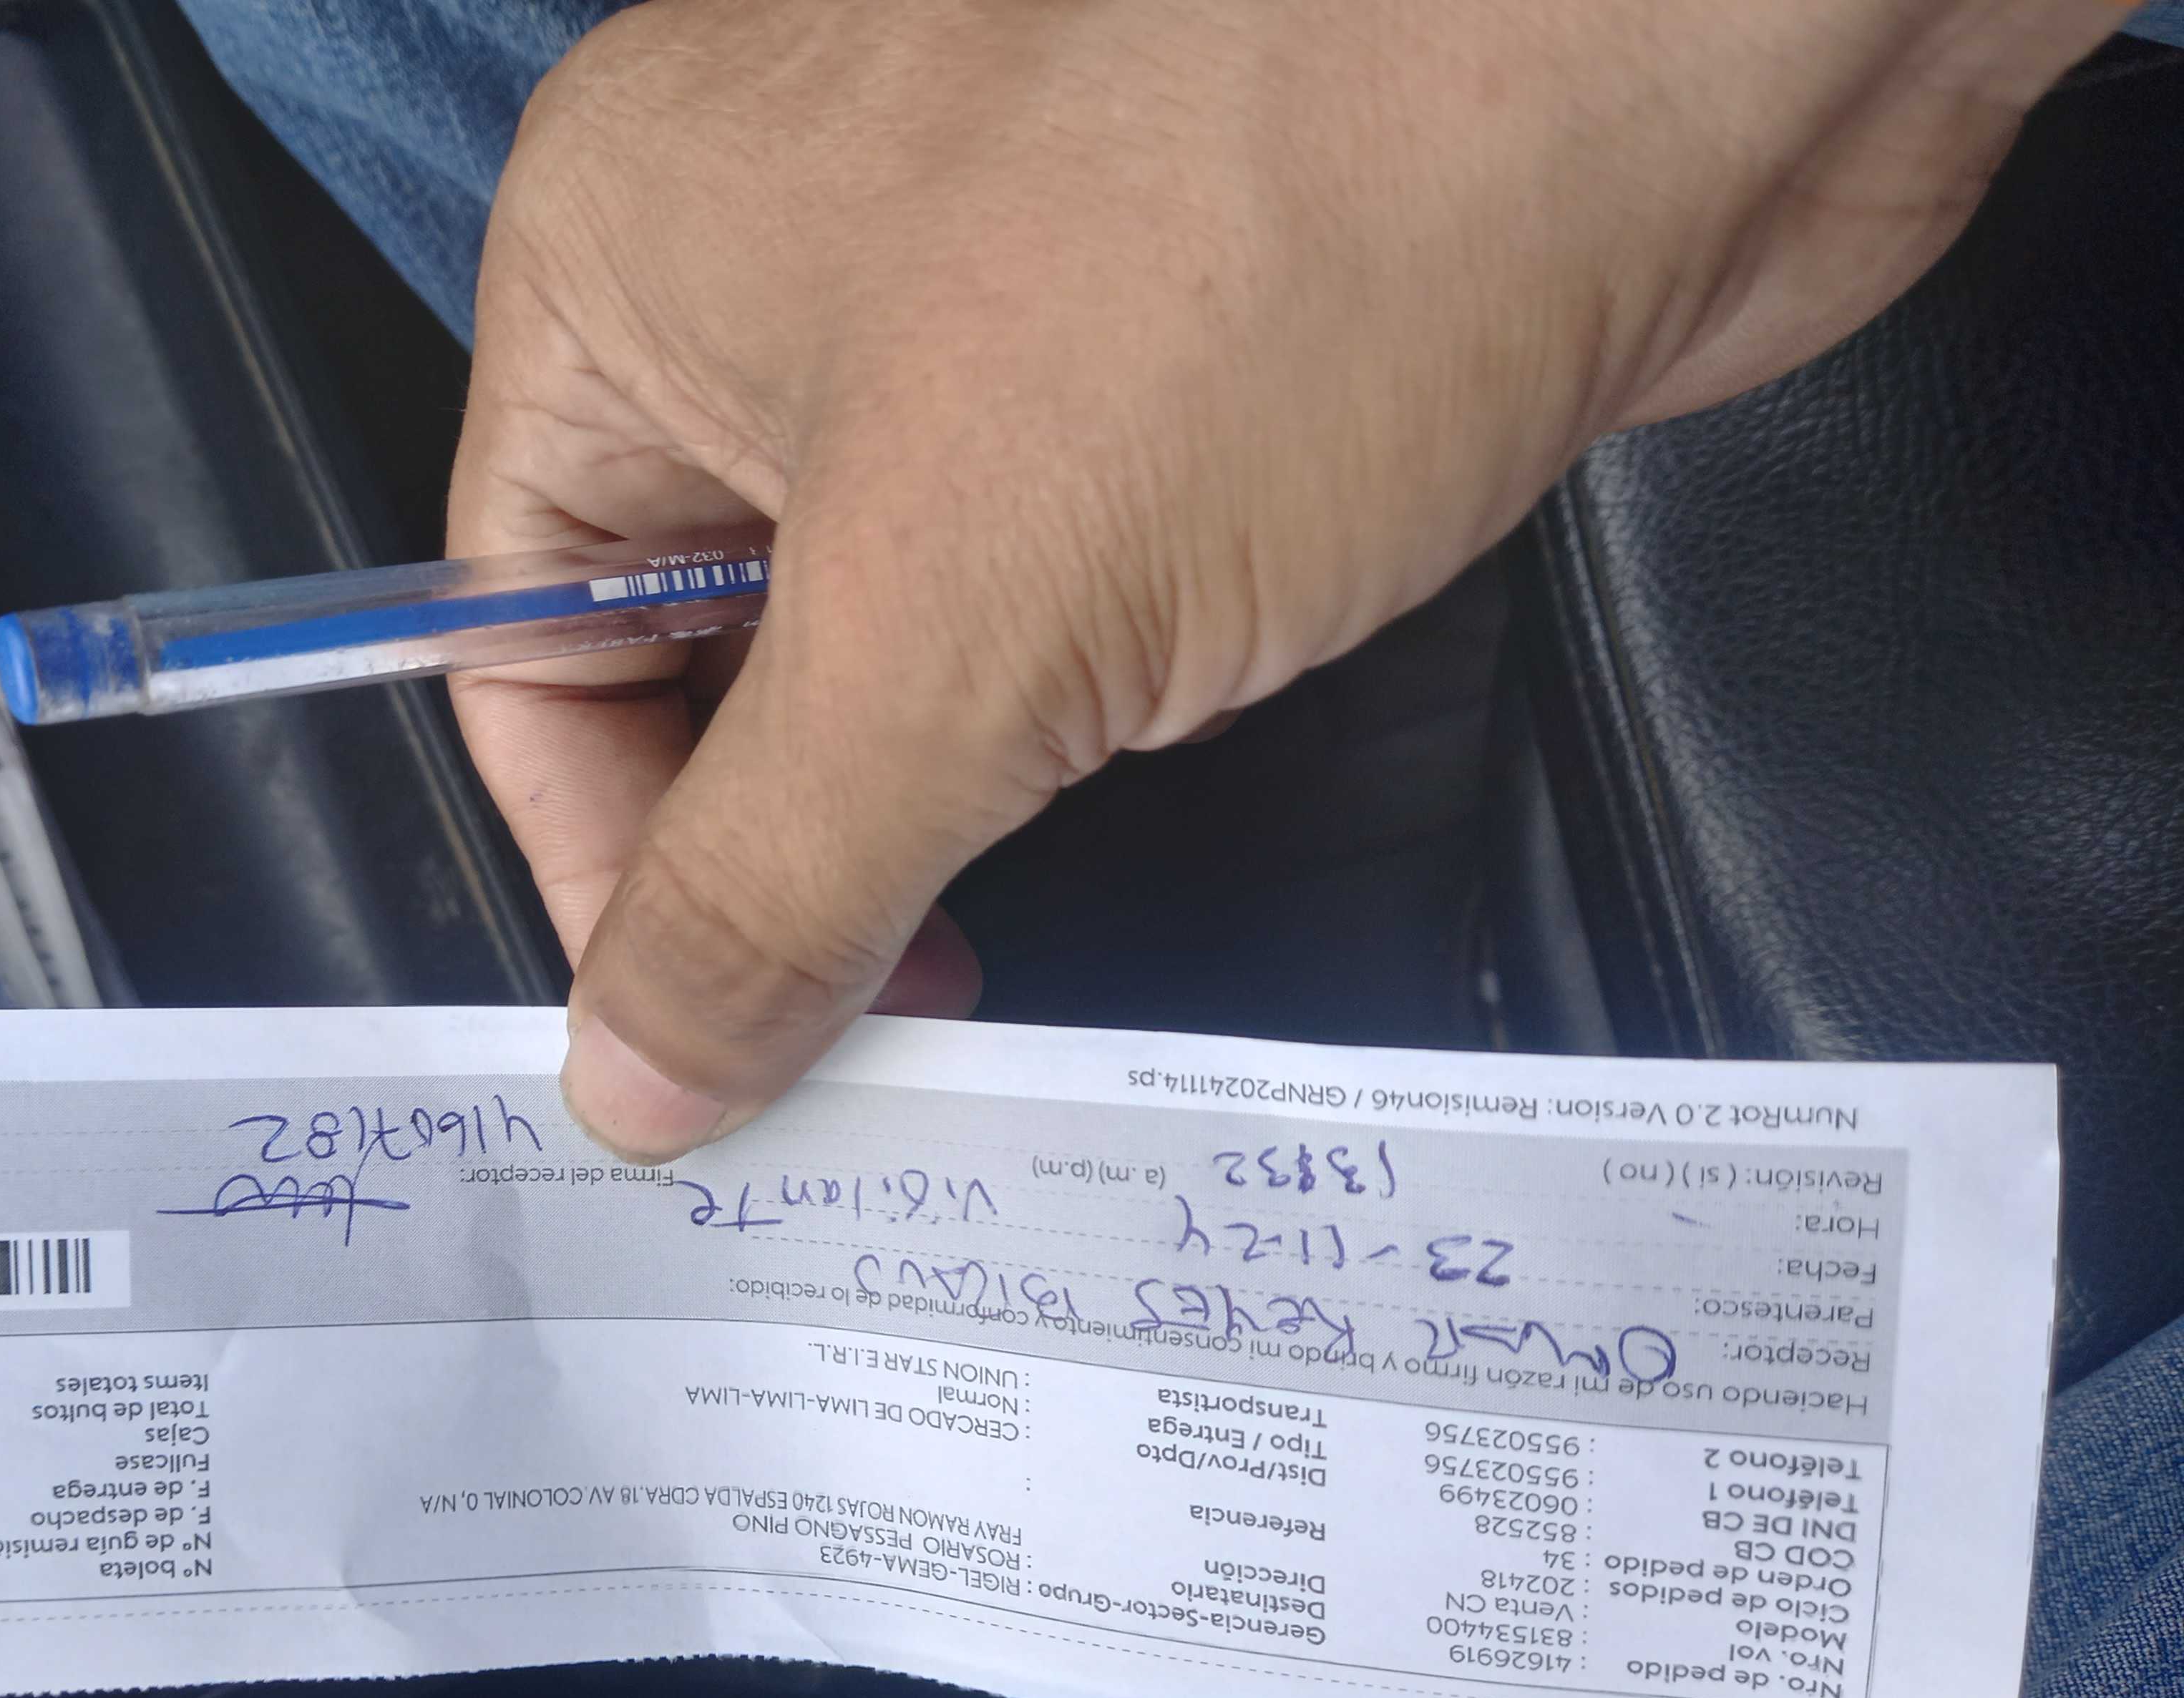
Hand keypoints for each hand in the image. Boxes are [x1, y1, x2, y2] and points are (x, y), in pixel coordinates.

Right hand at [448, 0, 2122, 1161]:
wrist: (1684, 38)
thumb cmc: (1267, 250)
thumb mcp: (948, 625)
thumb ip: (766, 880)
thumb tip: (631, 1082)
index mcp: (623, 264)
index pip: (523, 638)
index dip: (609, 873)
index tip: (731, 1046)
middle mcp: (777, 260)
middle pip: (698, 645)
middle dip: (784, 851)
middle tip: (887, 1032)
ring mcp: (984, 292)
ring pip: (888, 626)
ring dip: (941, 799)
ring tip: (1007, 951)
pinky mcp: (1169, 347)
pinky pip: (1053, 583)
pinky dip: (1075, 717)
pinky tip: (1141, 794)